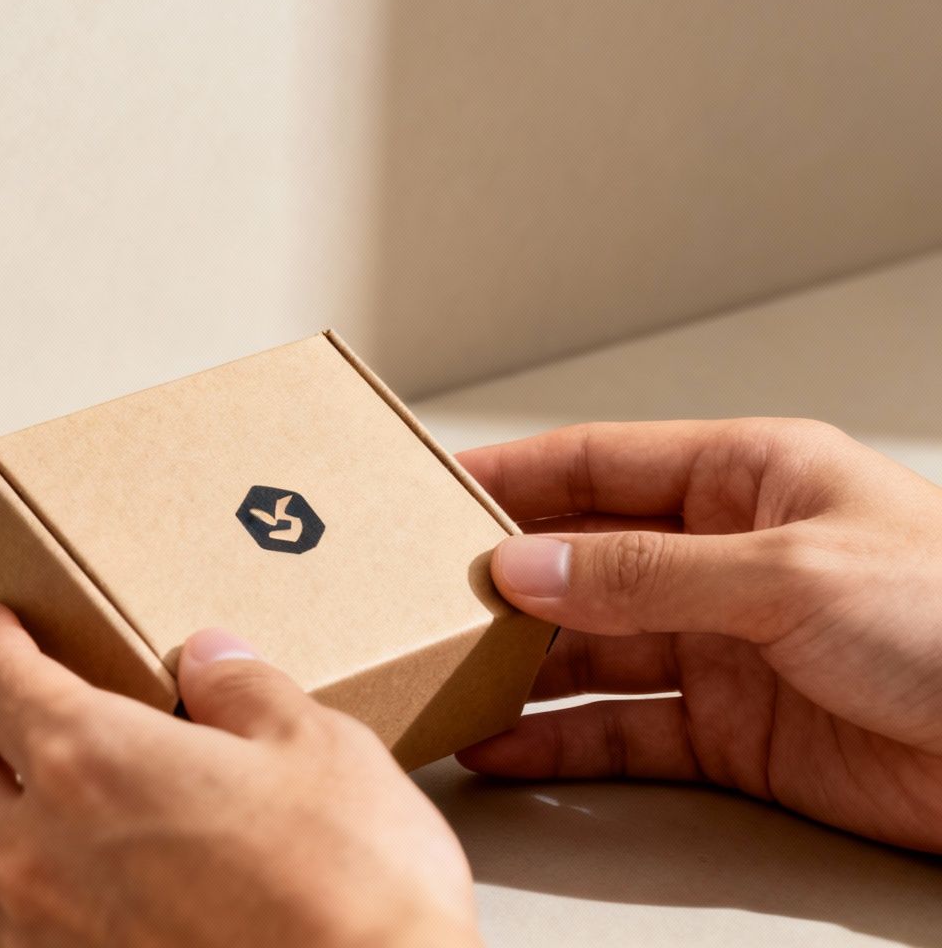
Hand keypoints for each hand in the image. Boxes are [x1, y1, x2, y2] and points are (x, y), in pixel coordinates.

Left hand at [0, 604, 477, 946]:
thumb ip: (248, 692)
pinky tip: (88, 896)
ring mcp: (51, 938)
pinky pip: (16, 943)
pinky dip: (31, 908)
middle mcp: (44, 851)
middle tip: (19, 718)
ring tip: (49, 814)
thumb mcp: (319, 748)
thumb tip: (214, 662)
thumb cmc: (350, 898)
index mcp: (89, 761)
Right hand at [455, 419, 941, 852]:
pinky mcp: (734, 732)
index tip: (426, 492)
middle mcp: (728, 557)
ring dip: (518, 665)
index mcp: (751, 478)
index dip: (510, 475)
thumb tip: (527, 564)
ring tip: (441, 674)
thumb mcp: (789, 574)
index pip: (601, 463)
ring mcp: (728, 646)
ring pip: (591, 648)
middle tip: (416, 596)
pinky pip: (622, 729)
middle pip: (583, 559)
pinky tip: (503, 743)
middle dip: (500, 578)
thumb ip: (646, 575)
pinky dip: (559, 739)